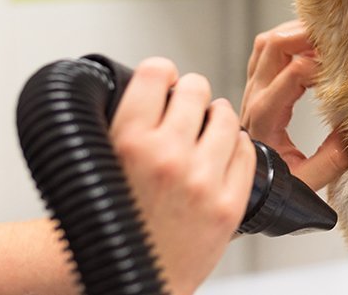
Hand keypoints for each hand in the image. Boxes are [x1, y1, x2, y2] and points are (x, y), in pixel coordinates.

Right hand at [109, 58, 255, 294]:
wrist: (129, 280)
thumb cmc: (112, 224)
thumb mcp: (101, 163)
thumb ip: (125, 123)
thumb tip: (154, 84)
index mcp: (127, 142)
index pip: (155, 73)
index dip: (161, 73)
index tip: (163, 79)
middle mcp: (165, 157)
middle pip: (195, 89)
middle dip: (191, 93)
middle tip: (187, 106)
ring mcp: (200, 180)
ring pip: (225, 116)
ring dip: (216, 117)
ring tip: (206, 128)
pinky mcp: (227, 204)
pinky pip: (246, 150)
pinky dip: (235, 145)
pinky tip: (221, 153)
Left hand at [242, 20, 347, 190]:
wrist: (248, 194)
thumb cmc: (274, 189)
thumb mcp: (307, 182)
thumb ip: (331, 160)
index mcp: (265, 117)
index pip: (293, 72)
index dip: (323, 64)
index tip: (347, 69)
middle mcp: (253, 99)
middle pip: (273, 46)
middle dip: (306, 34)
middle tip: (338, 35)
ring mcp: (250, 91)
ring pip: (266, 43)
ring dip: (294, 33)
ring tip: (326, 36)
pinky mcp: (254, 89)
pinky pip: (264, 52)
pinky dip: (286, 40)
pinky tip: (310, 47)